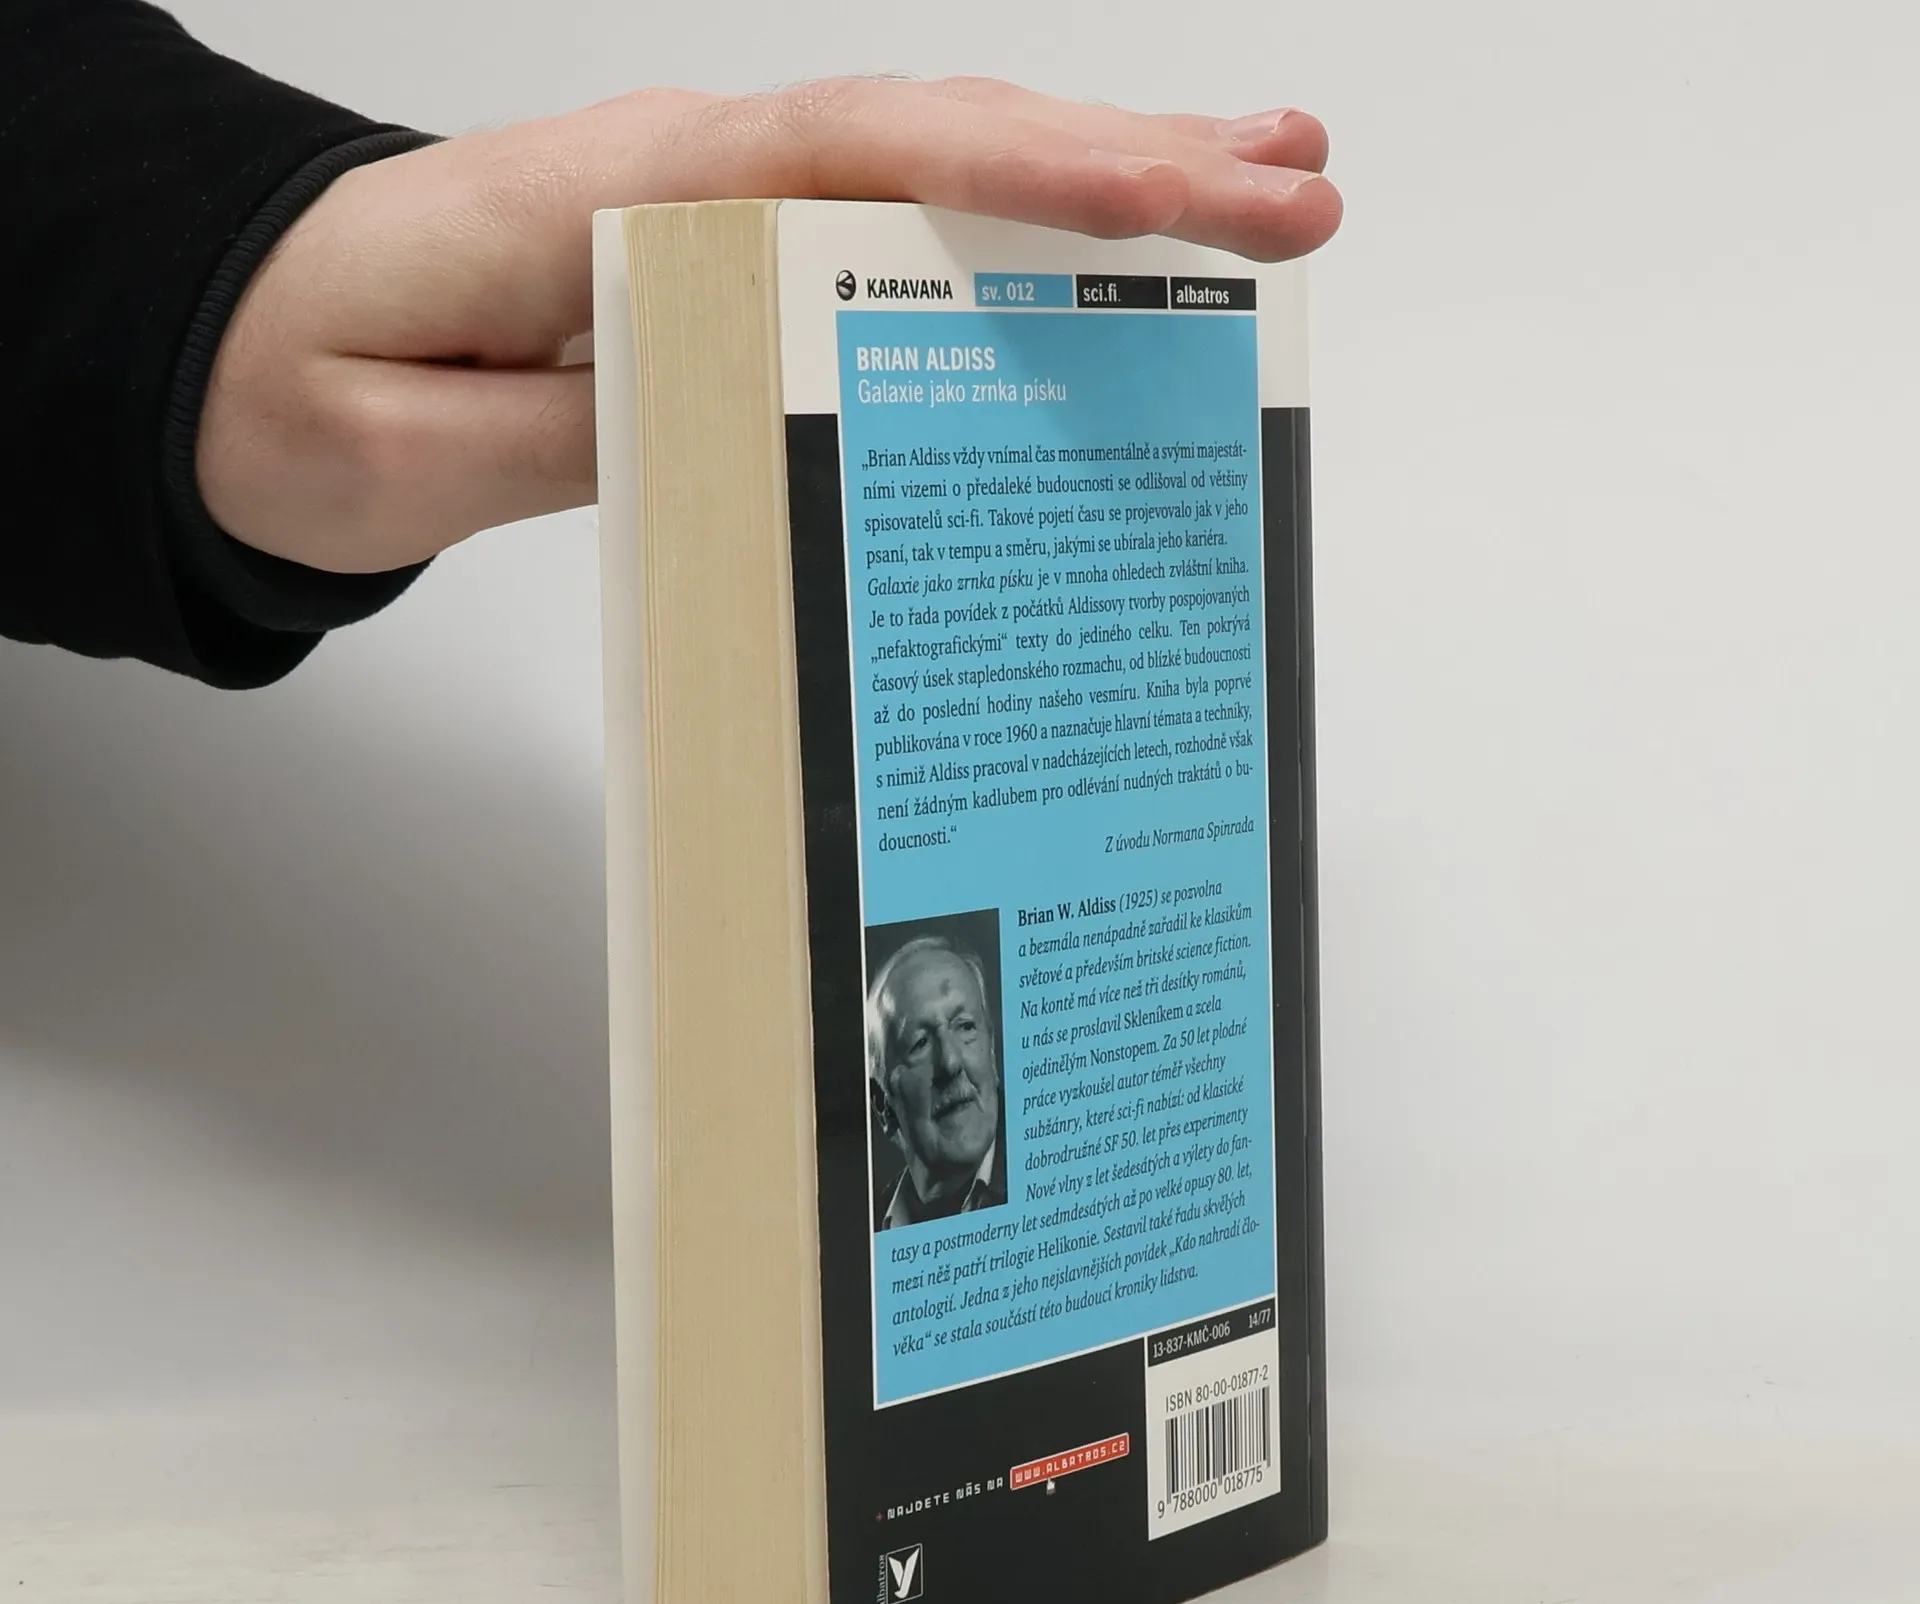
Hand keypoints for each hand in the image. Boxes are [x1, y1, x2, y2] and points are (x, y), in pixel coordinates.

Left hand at [198, 78, 1340, 573]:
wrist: (232, 356)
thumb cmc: (291, 390)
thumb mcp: (400, 445)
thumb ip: (566, 427)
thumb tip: (738, 412)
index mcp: (621, 200)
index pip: (856, 158)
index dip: (1026, 172)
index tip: (1176, 196)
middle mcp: (690, 181)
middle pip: (937, 145)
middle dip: (1126, 168)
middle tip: (1295, 189)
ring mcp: (718, 217)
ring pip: (936, 180)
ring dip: (1101, 186)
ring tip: (1259, 195)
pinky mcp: (728, 272)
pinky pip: (892, 245)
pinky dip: (1008, 242)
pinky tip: (1098, 263)